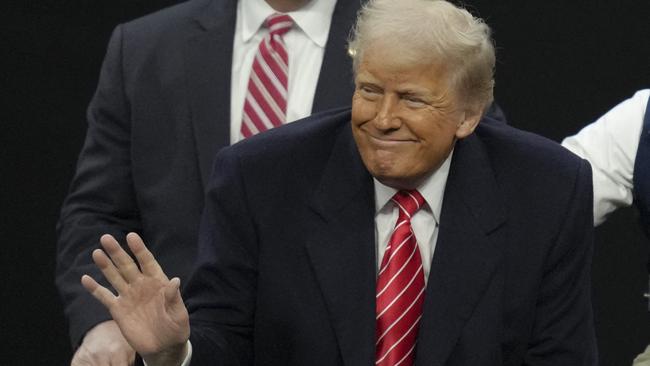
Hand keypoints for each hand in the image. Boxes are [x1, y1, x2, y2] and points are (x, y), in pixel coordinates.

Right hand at [81, 233, 189, 365]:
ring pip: (114, 277)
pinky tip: (85, 278)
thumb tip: (175, 281)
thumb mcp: (178, 313)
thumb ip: (173, 298)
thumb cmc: (175, 327)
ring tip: (97, 252)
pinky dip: (94, 288)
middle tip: (106, 238)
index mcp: (157, 282)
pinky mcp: (118, 309)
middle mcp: (141, 285)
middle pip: (127, 265)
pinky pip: (104, 297)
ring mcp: (128, 296)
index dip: (139, 249)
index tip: (131, 236)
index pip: (147, 261)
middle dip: (117, 252)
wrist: (164, 346)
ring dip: (105, 265)